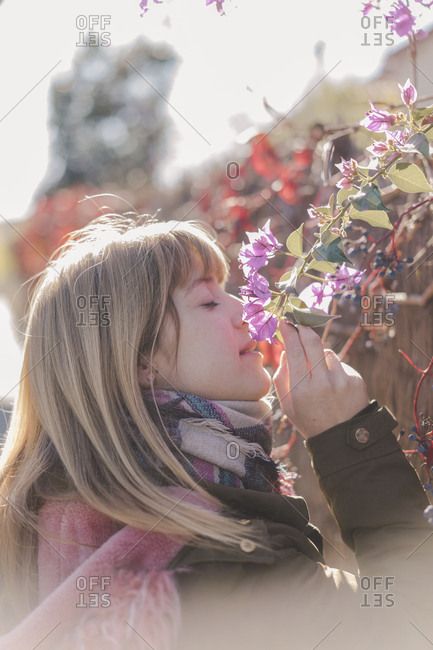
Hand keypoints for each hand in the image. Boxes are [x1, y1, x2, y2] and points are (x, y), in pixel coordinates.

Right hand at [272, 320, 369, 438]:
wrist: (342, 438)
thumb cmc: (309, 419)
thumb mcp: (287, 404)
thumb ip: (282, 377)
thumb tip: (285, 351)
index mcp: (302, 389)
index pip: (294, 351)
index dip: (289, 332)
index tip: (285, 322)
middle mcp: (322, 382)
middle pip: (312, 342)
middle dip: (304, 329)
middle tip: (299, 324)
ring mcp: (341, 380)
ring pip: (326, 352)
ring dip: (318, 355)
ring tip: (318, 373)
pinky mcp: (355, 379)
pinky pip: (339, 364)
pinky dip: (333, 368)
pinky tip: (333, 385)